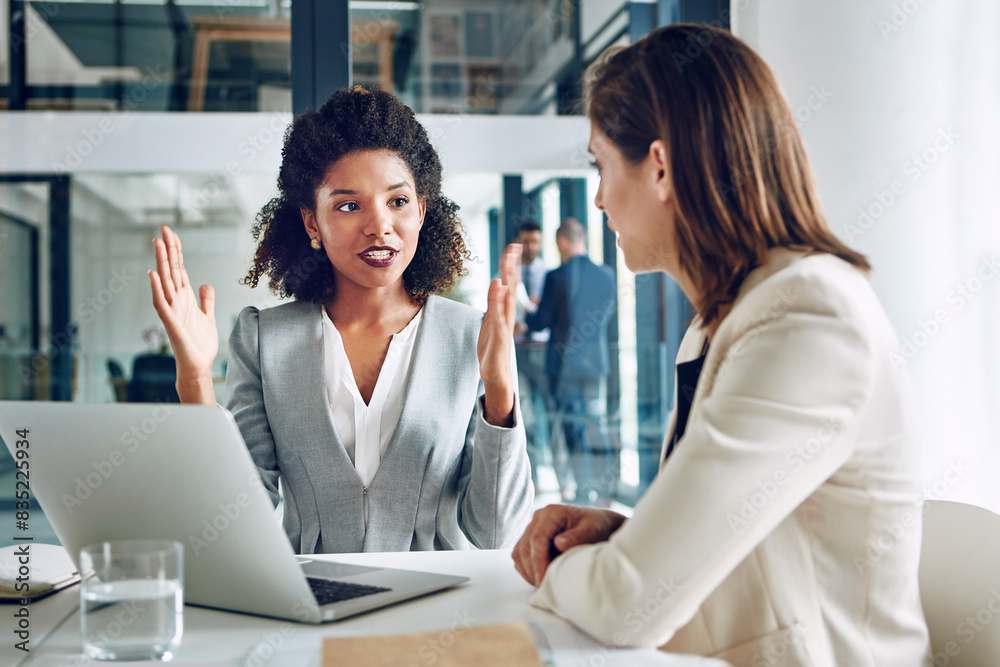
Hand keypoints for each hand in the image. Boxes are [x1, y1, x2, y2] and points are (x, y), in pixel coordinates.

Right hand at [149, 225, 218, 403]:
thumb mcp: (208, 316)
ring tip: (157, 243)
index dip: (176, 251)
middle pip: (171, 270)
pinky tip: (152, 275)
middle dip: (168, 250)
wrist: (199, 365)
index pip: (179, 269)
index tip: (171, 233)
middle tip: (163, 229)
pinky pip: (161, 303)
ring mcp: (172, 310)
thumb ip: (206, 300)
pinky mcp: (171, 323)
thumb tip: (205, 284)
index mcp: (186, 297)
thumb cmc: (200, 343)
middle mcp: (177, 300)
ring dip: (160, 262)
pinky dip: (156, 289)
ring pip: (165, 282)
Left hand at [477, 243, 520, 425]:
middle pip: (511, 287)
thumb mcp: (490, 320)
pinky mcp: (499, 339)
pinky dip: (498, 305)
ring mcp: (504, 327)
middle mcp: (507, 316)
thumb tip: (497, 281)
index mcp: (503, 312)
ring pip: (507, 300)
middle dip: (512, 267)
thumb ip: (493, 302)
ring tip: (508, 264)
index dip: (510, 266)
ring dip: (509, 282)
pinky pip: (498, 319)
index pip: (509, 284)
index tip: (512, 247)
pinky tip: (499, 290)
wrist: (495, 373)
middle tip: (514, 247)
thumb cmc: (492, 348)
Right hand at [512, 504, 625, 586]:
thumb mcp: (592, 529)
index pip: (537, 537)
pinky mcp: (531, 538)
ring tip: (542, 583)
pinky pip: (520, 555)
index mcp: (552, 513)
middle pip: (524, 546)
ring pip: (519, 551)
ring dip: (528, 570)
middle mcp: (539, 518)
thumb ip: (576, 536)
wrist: (598, 523)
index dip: (538, 560)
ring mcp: (533, 527)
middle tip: (543, 586)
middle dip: (532, 568)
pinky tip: (539, 577)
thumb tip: (558, 544)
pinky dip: (527, 568)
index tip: (543, 579)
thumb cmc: (596, 526)